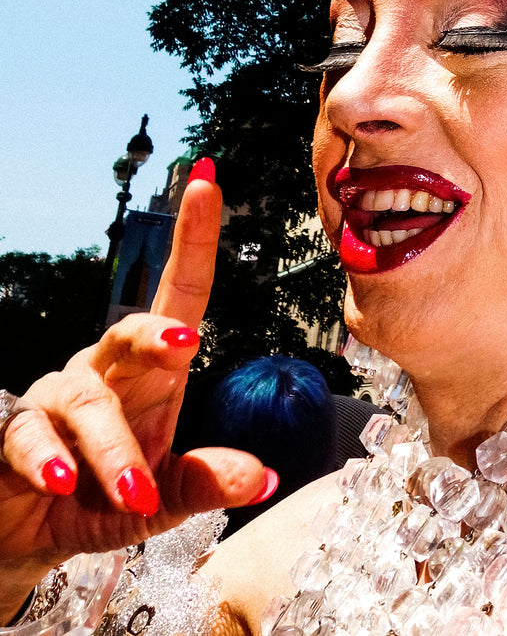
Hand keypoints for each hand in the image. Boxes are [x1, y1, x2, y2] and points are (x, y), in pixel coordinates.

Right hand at [0, 162, 270, 604]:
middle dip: (155, 336)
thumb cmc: (102, 500)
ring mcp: (54, 398)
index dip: (194, 241)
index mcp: (150, 374)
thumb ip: (204, 483)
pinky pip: (25, 435)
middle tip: (187, 347)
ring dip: (111, 447)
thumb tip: (267, 478)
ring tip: (134, 492)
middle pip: (128, 333)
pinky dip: (45, 459)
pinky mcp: (11, 433)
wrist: (27, 537)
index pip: (178, 296)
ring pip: (85, 401)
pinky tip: (58, 480)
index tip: (210, 182)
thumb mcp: (162, 499)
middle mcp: (102, 372)